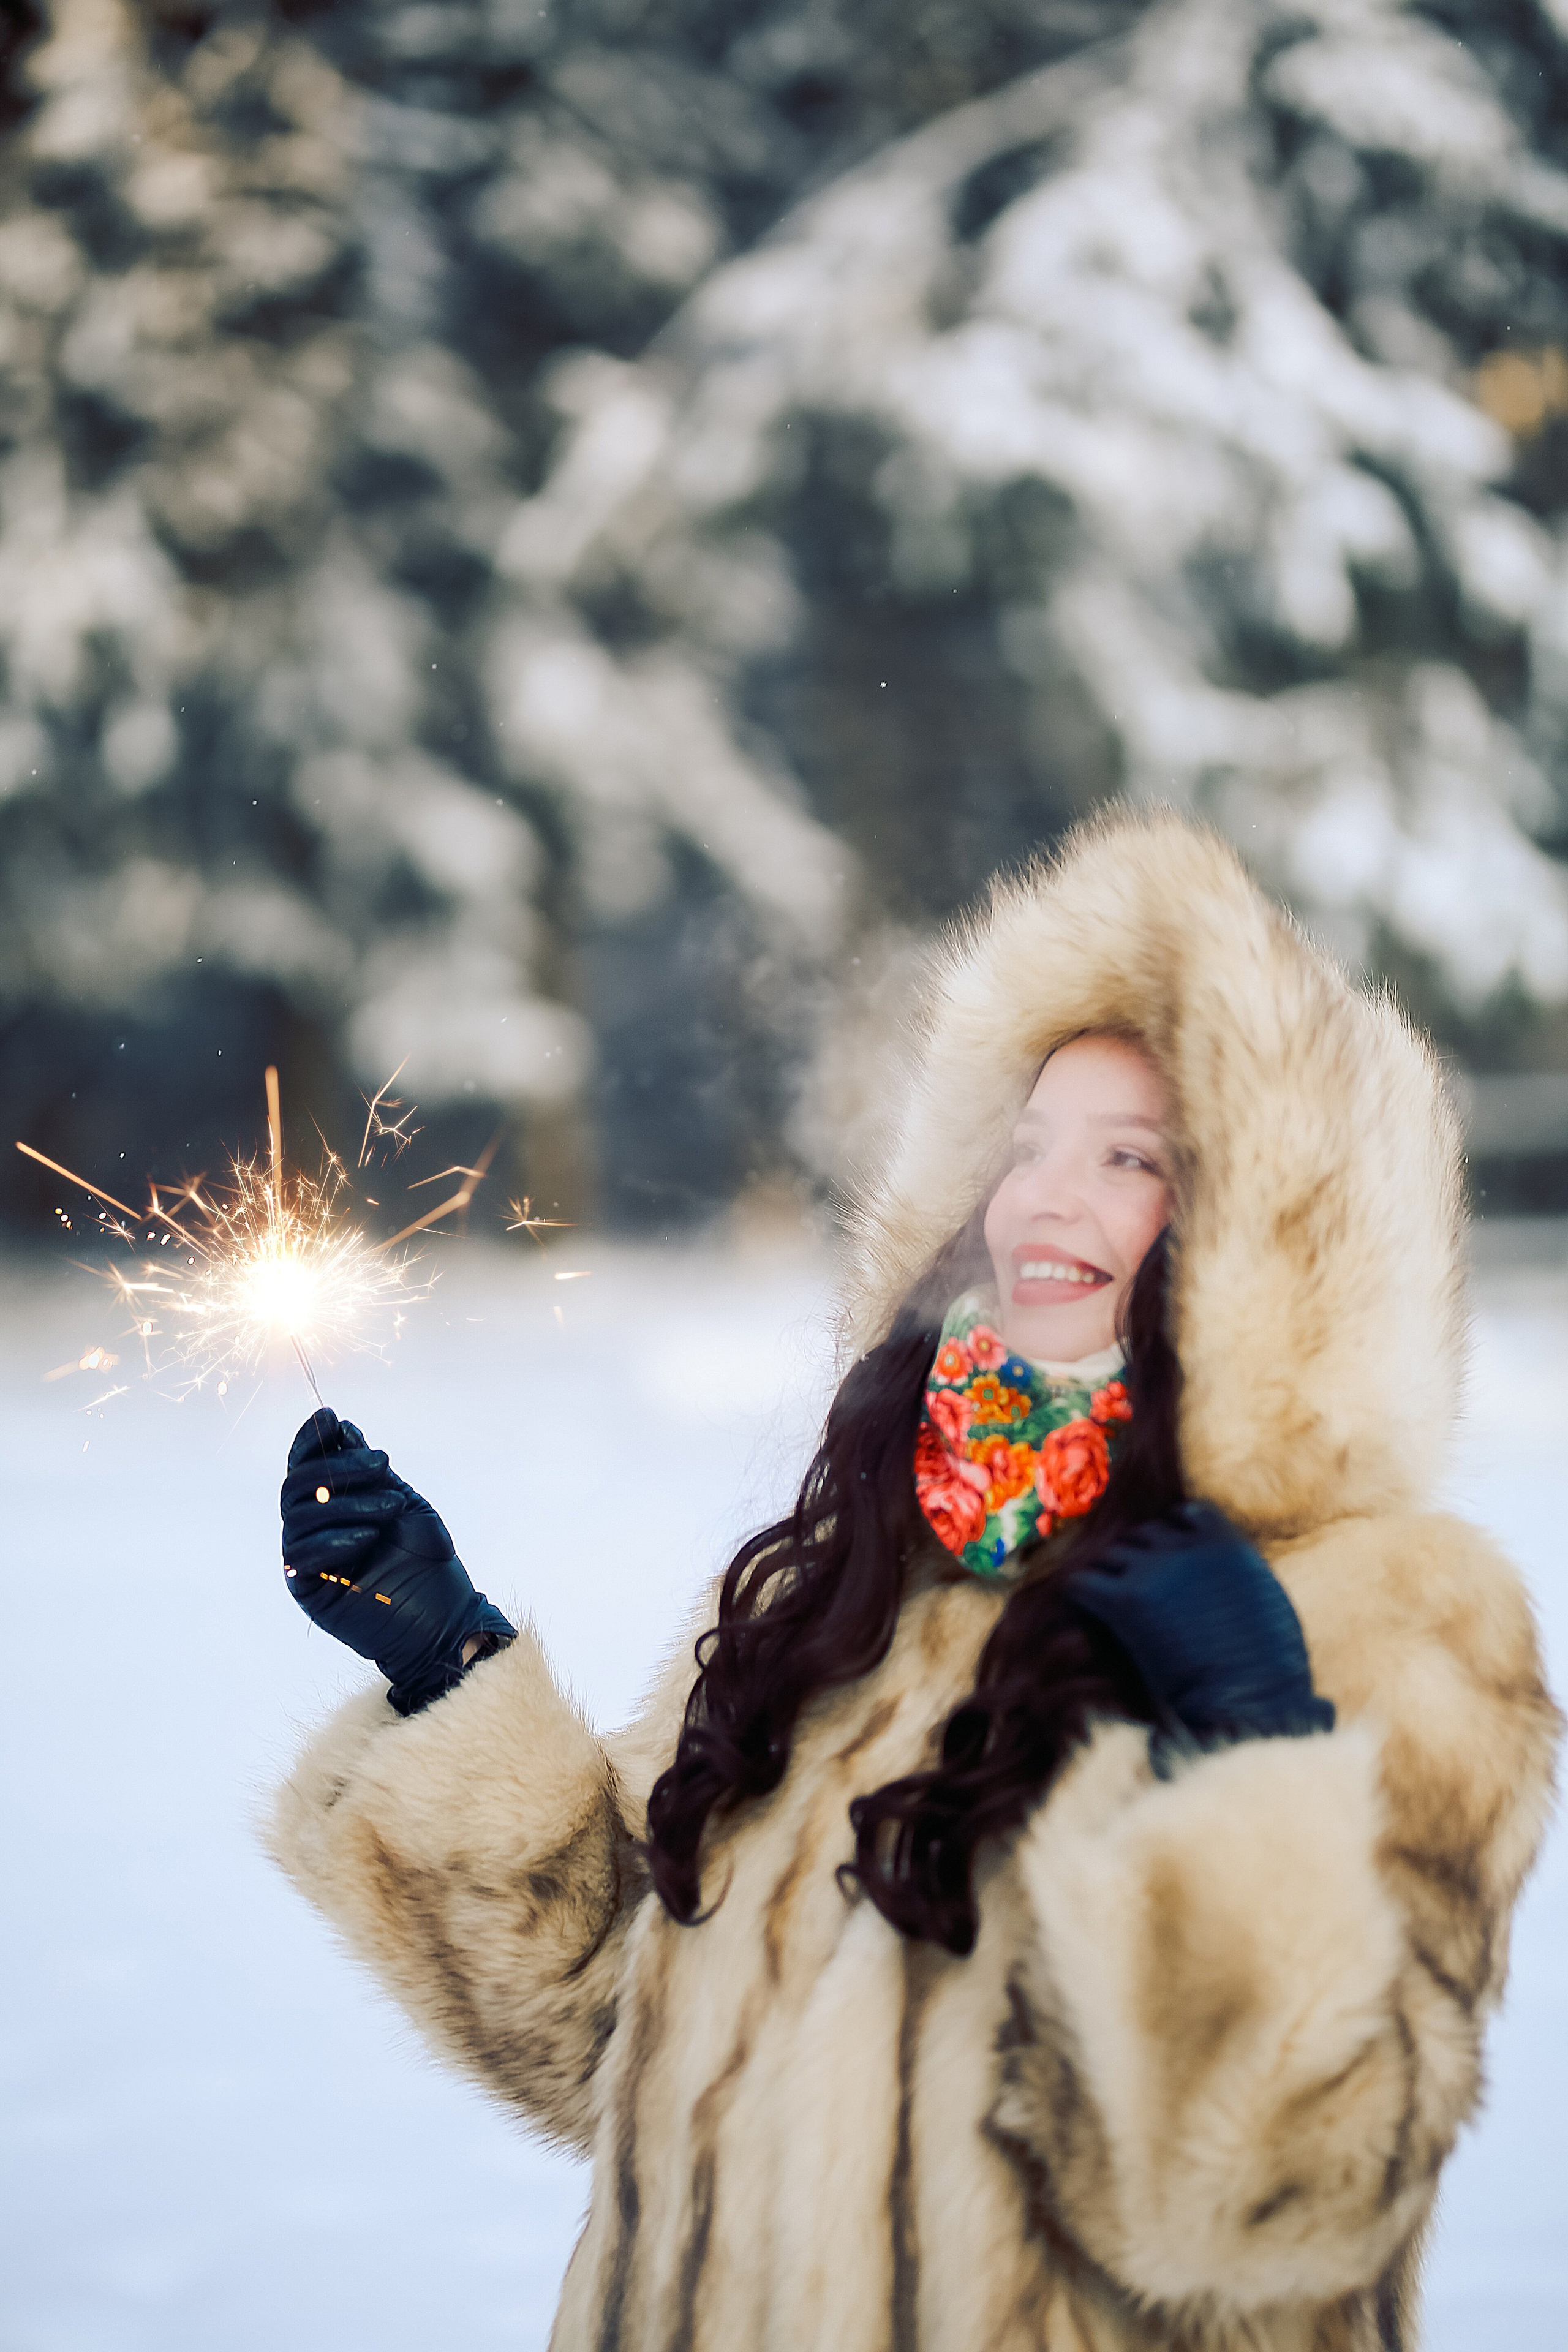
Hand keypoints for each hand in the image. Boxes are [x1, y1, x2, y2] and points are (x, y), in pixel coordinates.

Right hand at [281, 1407, 513, 1715]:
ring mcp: (308, 1559)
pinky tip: (368, 1538)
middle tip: (383, 1464)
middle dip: (339, 1467)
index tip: (328, 1417)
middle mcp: (314, 1529)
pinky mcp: (309, 1590)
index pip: (308, 1464)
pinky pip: (302, 1557)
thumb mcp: (405, 1505)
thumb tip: (342, 1428)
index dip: (311, 1439)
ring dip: (346, 1503)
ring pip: (300, 1516)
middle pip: (298, 1485)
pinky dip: (334, 1541)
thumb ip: (373, 1473)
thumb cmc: (429, 1564)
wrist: (445, 1622)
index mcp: (334, 1505)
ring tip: (392, 1507)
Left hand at [1067, 1500, 1334, 1748]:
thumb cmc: (1272, 1675)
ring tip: (1106, 1604)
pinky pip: (1082, 1582)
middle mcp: (1188, 1548)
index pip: (1188, 1514)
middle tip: (1134, 1590)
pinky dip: (1079, 1596)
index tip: (1167, 1558)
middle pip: (1143, 1534)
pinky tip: (1085, 1615)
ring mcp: (1153, 1571)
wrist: (1251, 1706)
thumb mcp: (1269, 1608)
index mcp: (1229, 1545)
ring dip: (1107, 1575)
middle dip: (1137, 1557)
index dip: (1173, 1534)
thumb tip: (1225, 1585)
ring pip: (1109, 1554)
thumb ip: (1241, 1580)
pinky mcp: (1124, 1601)